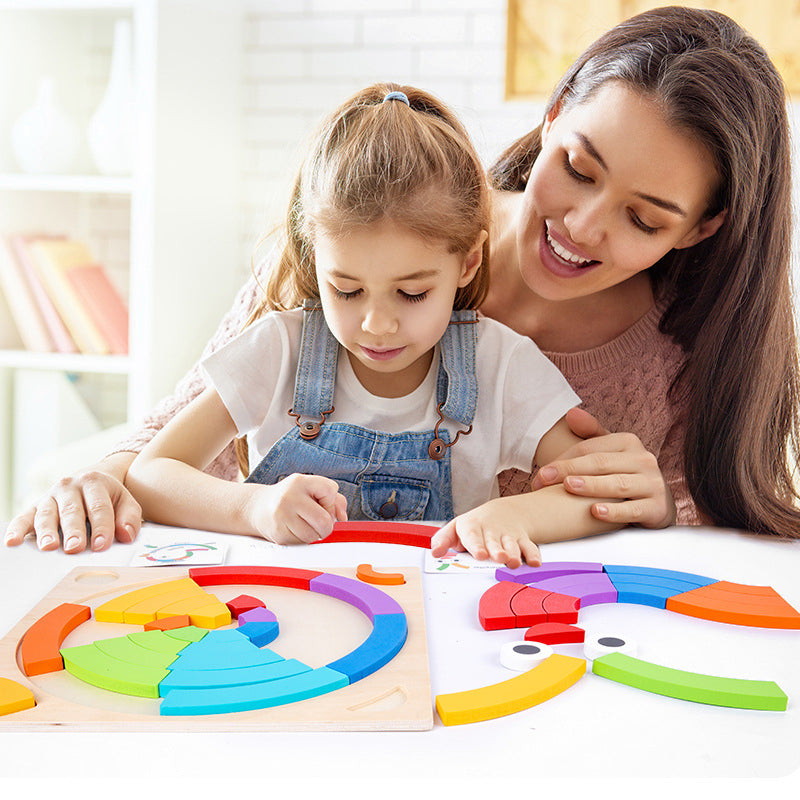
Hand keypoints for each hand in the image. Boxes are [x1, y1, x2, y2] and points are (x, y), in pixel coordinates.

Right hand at [4, 470, 141, 553]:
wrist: (90, 482)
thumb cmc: (109, 498)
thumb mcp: (125, 502)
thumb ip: (129, 518)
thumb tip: (127, 535)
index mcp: (94, 483)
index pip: (99, 507)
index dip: (102, 527)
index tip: (102, 545)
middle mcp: (70, 487)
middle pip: (72, 511)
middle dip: (73, 530)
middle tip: (74, 548)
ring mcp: (50, 496)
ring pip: (47, 514)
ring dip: (46, 531)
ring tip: (48, 547)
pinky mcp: (34, 506)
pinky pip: (23, 517)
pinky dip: (16, 529)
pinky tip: (12, 542)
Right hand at [246, 473, 347, 544]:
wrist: (258, 507)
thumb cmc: (292, 497)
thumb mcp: (311, 489)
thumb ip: (334, 499)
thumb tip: (343, 517)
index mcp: (300, 481)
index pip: (330, 490)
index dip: (331, 501)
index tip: (322, 503)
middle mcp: (289, 497)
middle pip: (324, 520)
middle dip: (327, 525)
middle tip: (319, 522)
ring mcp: (282, 516)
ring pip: (314, 535)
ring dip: (315, 534)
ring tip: (305, 524)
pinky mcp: (278, 533)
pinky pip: (302, 543)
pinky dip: (303, 539)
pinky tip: (295, 529)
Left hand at [431, 496, 541, 568]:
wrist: (501, 514)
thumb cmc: (474, 527)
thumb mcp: (455, 530)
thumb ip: (442, 541)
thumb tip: (435, 553)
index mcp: (472, 527)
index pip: (473, 536)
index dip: (477, 545)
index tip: (480, 555)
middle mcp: (491, 531)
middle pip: (494, 542)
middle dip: (497, 550)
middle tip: (499, 558)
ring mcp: (508, 535)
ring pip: (512, 545)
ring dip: (514, 554)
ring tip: (512, 562)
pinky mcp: (522, 540)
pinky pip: (530, 547)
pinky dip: (533, 555)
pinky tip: (534, 563)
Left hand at [531, 407, 675, 528]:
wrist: (658, 503)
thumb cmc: (625, 474)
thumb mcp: (611, 452)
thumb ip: (591, 434)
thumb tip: (570, 414)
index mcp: (628, 442)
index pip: (589, 448)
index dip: (563, 460)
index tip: (540, 474)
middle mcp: (644, 459)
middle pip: (600, 463)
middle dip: (568, 471)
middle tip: (543, 480)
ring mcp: (653, 484)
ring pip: (617, 485)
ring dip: (591, 486)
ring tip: (568, 487)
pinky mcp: (657, 508)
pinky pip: (633, 510)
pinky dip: (614, 512)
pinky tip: (595, 512)